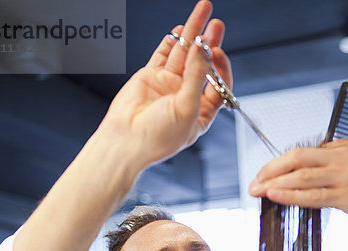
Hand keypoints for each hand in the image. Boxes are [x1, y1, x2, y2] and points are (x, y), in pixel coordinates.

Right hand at [98, 0, 231, 169]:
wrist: (125, 141)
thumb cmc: (156, 138)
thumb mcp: (187, 109)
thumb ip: (196, 77)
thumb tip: (204, 51)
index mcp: (200, 114)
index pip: (218, 86)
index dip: (221, 68)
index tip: (218, 54)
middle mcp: (185, 98)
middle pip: (202, 66)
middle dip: (210, 44)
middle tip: (216, 26)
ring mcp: (168, 87)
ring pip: (184, 55)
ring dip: (193, 34)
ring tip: (202, 13)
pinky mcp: (151, 77)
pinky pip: (164, 55)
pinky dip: (172, 41)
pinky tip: (181, 29)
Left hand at [248, 139, 347, 222]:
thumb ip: (330, 162)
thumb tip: (299, 169)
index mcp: (341, 148)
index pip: (300, 152)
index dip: (276, 164)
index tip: (261, 175)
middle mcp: (343, 159)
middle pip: (297, 159)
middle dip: (270, 172)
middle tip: (253, 184)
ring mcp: (346, 177)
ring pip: (302, 177)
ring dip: (275, 184)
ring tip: (259, 192)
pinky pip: (314, 196)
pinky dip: (291, 196)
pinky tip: (276, 196)